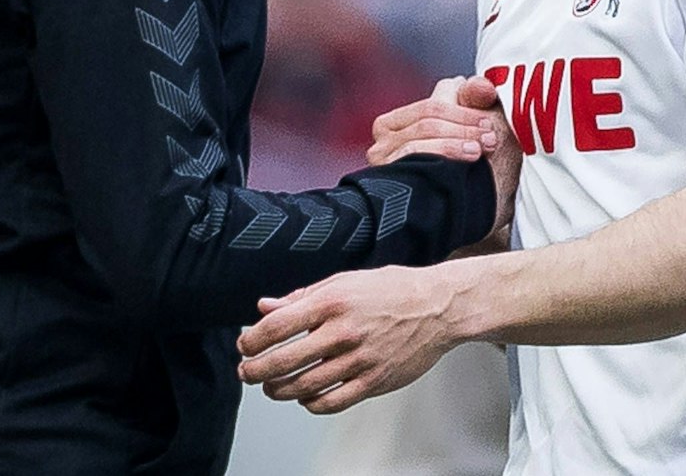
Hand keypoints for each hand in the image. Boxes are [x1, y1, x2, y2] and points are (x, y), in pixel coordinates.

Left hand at [239, 266, 457, 413]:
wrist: (439, 307)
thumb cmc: (394, 290)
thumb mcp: (345, 281)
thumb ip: (302, 296)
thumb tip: (266, 307)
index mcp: (333, 302)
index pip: (276, 327)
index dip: (251, 340)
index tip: (246, 345)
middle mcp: (343, 332)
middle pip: (282, 362)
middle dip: (255, 371)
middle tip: (248, 372)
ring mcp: (359, 360)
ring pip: (303, 387)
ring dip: (279, 390)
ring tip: (273, 386)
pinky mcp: (373, 381)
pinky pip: (332, 402)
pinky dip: (311, 403)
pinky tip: (306, 397)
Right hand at [368, 76, 502, 164]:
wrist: (456, 219)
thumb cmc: (465, 175)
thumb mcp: (474, 134)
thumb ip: (477, 102)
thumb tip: (484, 84)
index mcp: (406, 117)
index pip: (437, 98)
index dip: (468, 105)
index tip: (491, 117)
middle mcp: (387, 133)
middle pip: (430, 112)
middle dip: (465, 122)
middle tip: (491, 135)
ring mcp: (383, 153)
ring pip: (424, 129)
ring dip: (458, 136)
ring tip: (481, 148)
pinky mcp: (387, 171)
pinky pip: (415, 150)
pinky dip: (445, 149)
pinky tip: (469, 158)